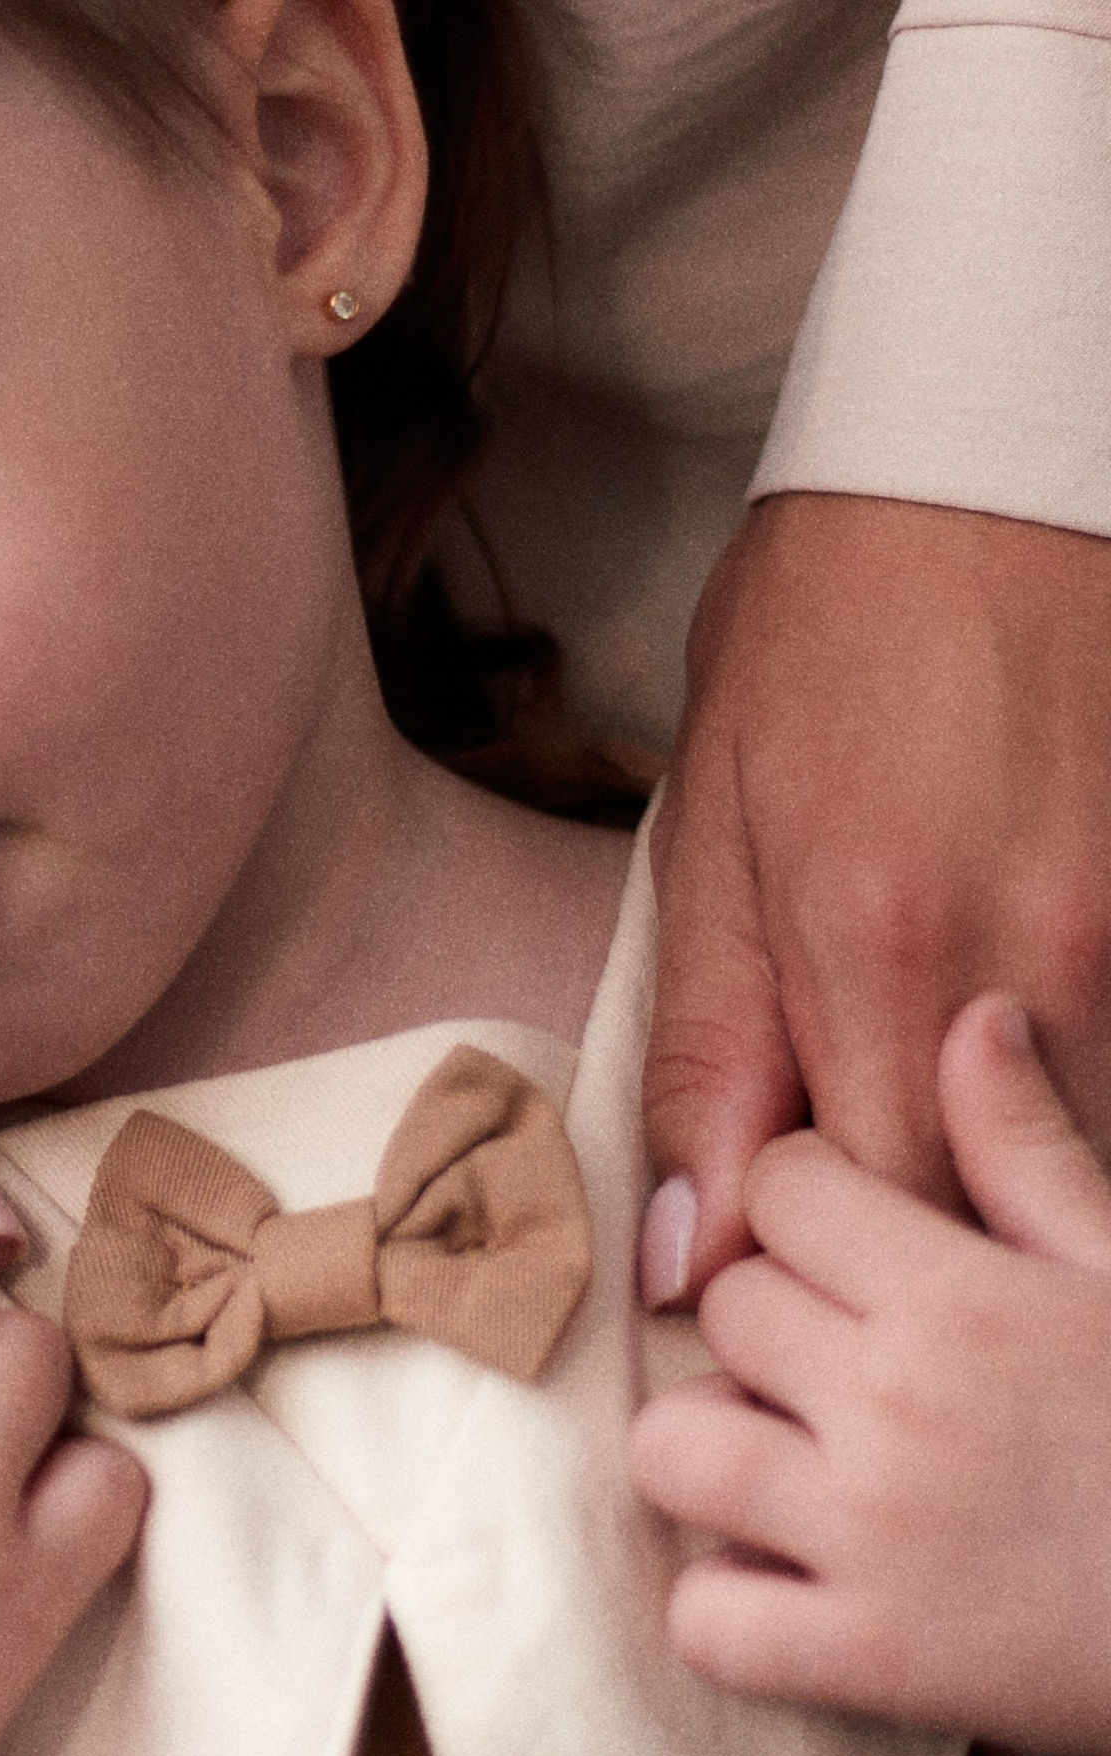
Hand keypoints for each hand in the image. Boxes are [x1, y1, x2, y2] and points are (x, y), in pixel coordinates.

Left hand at [632, 995, 1110, 1753]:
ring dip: (717, 1458)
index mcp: (964, 1295)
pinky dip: (731, 1613)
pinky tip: (798, 1590)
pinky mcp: (874, 1664)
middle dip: (770, 1329)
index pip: (781, 1190)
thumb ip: (1031, 1154)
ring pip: (673, 1450)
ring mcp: (874, 1537)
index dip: (805, 1210)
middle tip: (843, 1370)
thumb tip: (975, 1020)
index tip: (850, 1252)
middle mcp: (899, 1402)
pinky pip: (705, 1624)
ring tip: (794, 1470)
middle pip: (726, 1308)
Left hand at [642, 494, 1110, 1301]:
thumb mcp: (714, 822)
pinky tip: (1007, 1091)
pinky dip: (1067, 1111)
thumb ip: (707, 1050)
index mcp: (876, 945)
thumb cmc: (826, 630)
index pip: (865, 1214)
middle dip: (916, 1260)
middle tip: (850, 1255)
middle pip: (987, 1211)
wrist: (992, 473)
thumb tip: (685, 1255)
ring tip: (931, 1164)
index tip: (765, 1282)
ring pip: (1078, 1159)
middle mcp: (1026, 960)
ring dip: (1000, 1190)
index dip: (812, 1278)